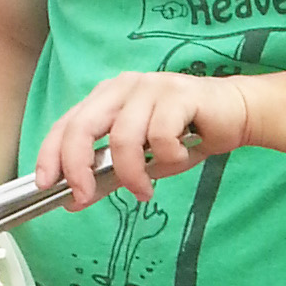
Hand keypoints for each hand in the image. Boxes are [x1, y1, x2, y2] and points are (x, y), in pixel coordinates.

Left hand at [33, 70, 249, 204]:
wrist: (237, 113)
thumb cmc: (187, 134)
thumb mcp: (142, 159)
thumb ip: (109, 174)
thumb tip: (75, 199)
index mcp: (107, 97)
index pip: (66, 124)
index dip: (50, 154)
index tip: (47, 184)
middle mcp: (123, 86)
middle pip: (83, 127)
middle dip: (77, 167)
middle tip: (85, 196)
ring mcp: (151, 86)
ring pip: (123, 137)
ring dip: (132, 173)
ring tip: (146, 189)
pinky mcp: (179, 93)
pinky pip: (160, 135)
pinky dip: (168, 156)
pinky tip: (182, 154)